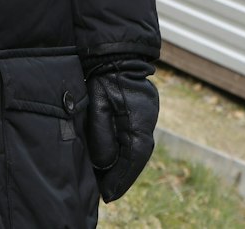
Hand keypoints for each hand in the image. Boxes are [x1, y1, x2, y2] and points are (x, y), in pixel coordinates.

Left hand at [85, 59, 157, 201]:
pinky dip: (125, 151)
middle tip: (107, 192)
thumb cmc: (102, 74)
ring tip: (108, 181)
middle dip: (122, 175)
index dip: (122, 178)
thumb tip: (105, 163)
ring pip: (137, 148)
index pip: (134, 157)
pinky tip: (114, 160)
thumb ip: (102, 135)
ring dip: (124, 164)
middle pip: (137, 156)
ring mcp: (147, 114)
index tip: (109, 195)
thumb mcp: (97, 105)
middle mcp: (147, 119)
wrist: (113, 50)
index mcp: (140, 119)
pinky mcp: (141, 110)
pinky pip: (135, 138)